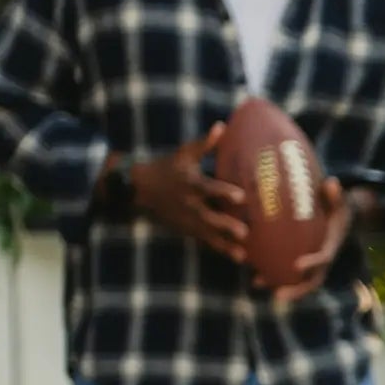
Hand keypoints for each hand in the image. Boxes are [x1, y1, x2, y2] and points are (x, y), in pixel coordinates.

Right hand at [129, 123, 246, 262]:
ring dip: (225, 244)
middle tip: (244, 232)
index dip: (224, 192)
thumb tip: (222, 126)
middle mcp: (189, 203)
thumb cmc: (168, 167)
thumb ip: (204, 143)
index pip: (208, 188)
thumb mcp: (183, 153)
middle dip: (225, 225)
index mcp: (190, 183)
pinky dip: (221, 249)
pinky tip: (239, 257)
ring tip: (242, 254)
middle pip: (209, 216)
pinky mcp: (187, 230)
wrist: (140, 188)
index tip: (241, 197)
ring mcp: (187, 219)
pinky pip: (205, 241)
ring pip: (208, 234)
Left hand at [262, 177, 350, 304]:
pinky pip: (287, 272)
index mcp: (331, 247)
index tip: (297, 266)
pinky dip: (272, 275)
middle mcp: (322, 262)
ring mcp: (312, 265)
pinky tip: (252, 273)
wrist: (342, 218)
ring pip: (296, 282)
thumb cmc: (338, 207)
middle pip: (310, 282)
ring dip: (277, 285)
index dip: (311, 265)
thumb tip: (331, 182)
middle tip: (277, 295)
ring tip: (256, 283)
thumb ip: (335, 195)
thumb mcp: (340, 200)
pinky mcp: (302, 263)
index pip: (323, 260)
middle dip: (294, 291)